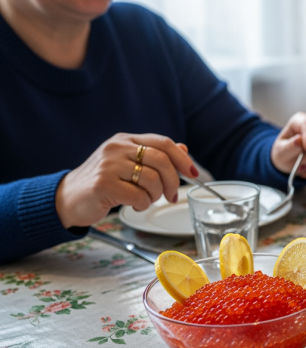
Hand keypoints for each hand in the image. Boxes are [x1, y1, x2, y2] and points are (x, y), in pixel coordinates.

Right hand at [55, 133, 197, 228]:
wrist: (68, 198)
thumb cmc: (103, 182)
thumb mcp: (128, 163)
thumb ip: (153, 155)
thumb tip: (183, 149)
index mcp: (125, 139)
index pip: (163, 143)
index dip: (182, 159)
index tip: (192, 173)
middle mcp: (116, 148)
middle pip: (162, 161)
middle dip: (173, 182)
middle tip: (170, 196)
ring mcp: (108, 165)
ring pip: (152, 180)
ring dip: (155, 196)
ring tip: (145, 200)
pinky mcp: (103, 184)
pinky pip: (138, 196)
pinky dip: (142, 205)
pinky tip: (134, 205)